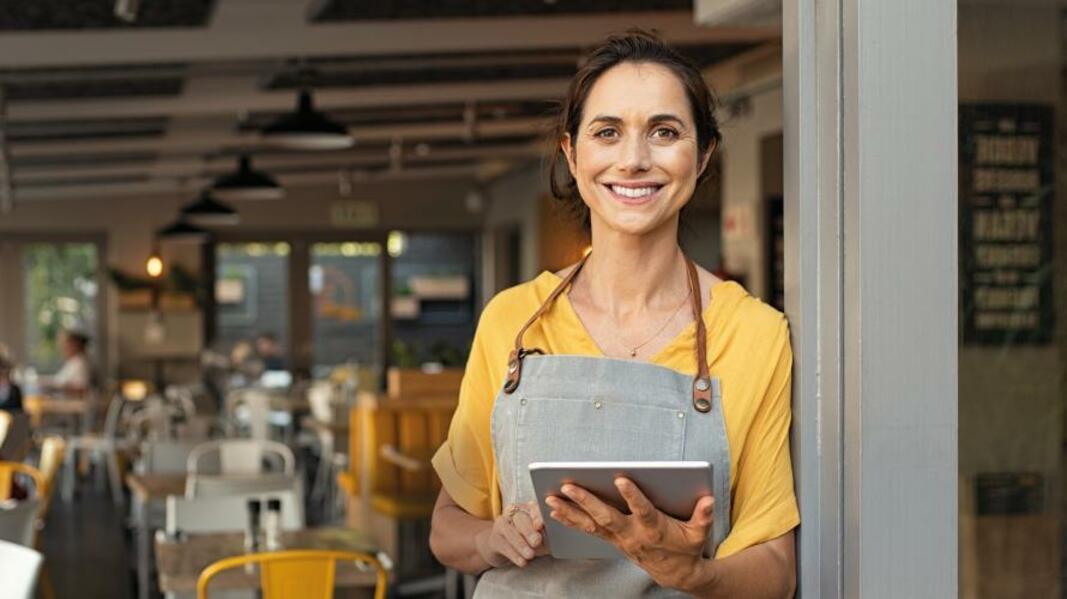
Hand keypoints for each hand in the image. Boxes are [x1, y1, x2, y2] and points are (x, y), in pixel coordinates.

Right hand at [474, 501, 548, 568]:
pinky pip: (504, 546)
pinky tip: (522, 562)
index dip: (537, 516)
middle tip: (536, 542)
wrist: (501, 546)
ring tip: (530, 555)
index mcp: (527, 508)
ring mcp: (501, 525)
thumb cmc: (525, 539)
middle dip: (529, 531)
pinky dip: (514, 555)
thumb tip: (556, 540)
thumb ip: (546, 535)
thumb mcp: (538, 535)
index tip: (541, 525)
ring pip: (510, 532)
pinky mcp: (494, 539)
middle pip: (520, 519)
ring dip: (521, 545)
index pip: (533, 508)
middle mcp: (513, 513)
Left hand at [546, 477, 715, 592]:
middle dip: (586, 501)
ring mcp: (619, 538)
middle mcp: (632, 534)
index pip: (642, 510)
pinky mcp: (611, 540)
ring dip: (570, 511)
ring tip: (550, 498)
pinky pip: (587, 530)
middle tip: (568, 486)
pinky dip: (570, 520)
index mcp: (654, 528)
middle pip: (606, 516)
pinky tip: (554, 509)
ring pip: (591, 524)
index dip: (633, 496)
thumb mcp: (699, 534)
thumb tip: (708, 500)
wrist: (675, 573)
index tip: (621, 479)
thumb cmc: (687, 547)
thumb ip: (703, 516)